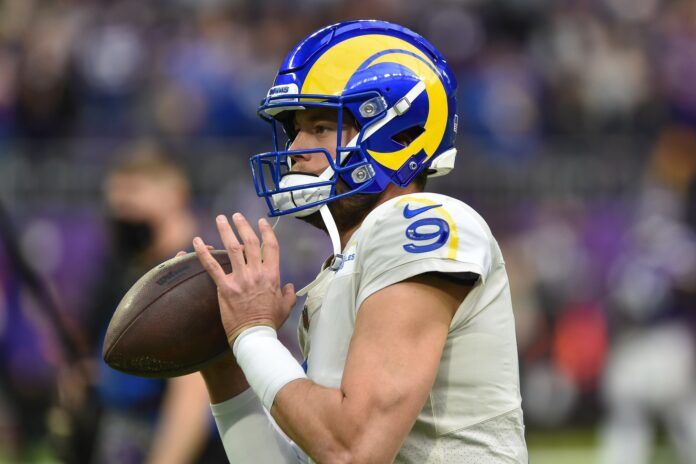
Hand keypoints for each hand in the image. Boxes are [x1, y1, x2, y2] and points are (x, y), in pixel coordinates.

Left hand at [192, 213, 295, 343]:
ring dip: (226, 231)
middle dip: (243, 226)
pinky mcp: (225, 287)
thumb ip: (289, 293)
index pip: (271, 247)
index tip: (261, 222)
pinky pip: (212, 266)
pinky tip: (196, 241)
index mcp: (272, 275)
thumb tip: (289, 286)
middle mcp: (256, 273)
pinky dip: (203, 252)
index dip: (266, 231)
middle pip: (250, 242)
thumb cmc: (270, 322)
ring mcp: (240, 279)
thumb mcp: (286, 306)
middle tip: (236, 216)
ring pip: (232, 248)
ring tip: (220, 219)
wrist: (254, 335)